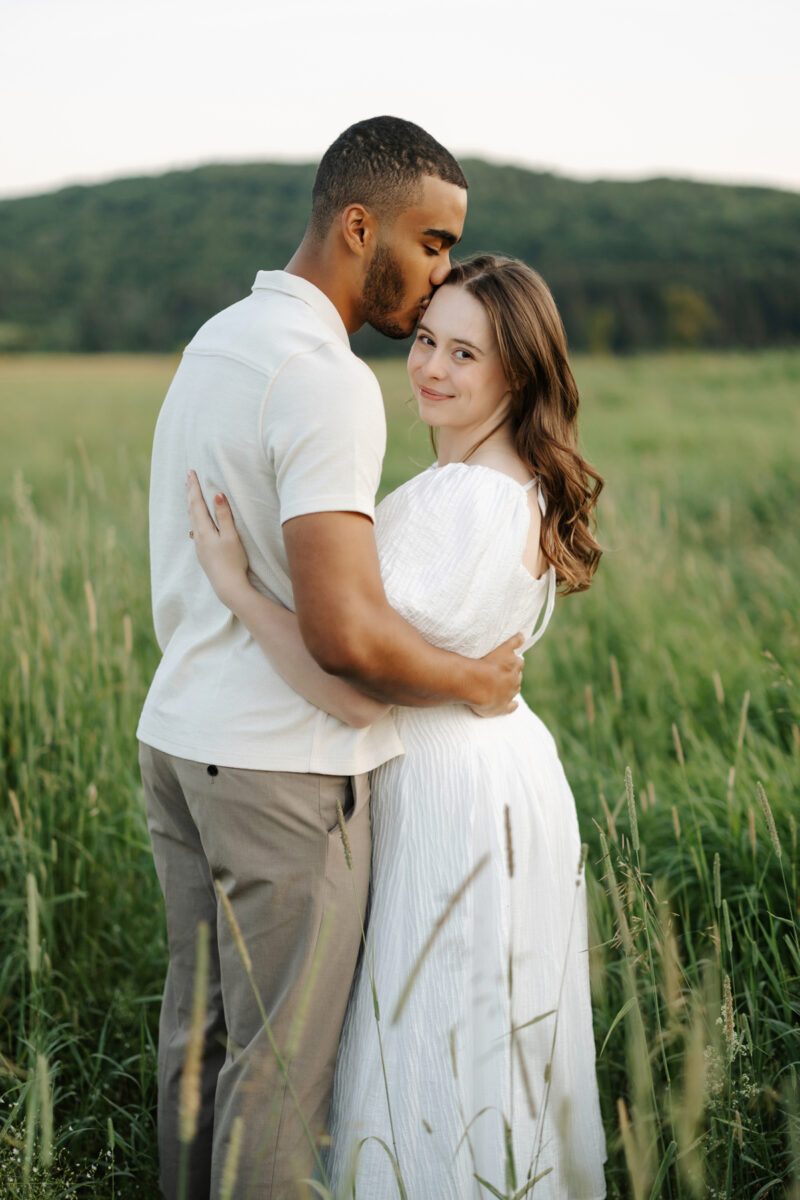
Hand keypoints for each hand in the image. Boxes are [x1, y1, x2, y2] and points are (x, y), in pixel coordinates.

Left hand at [186, 470, 249, 609]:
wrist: (227, 586)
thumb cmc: (233, 561)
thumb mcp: (231, 536)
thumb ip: (224, 515)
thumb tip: (217, 494)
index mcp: (204, 529)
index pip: (196, 503)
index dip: (194, 487)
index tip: (191, 472)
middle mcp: (197, 536)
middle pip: (191, 509)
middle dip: (190, 492)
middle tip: (188, 477)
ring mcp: (199, 545)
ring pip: (192, 519)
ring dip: (191, 505)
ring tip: (191, 495)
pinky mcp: (203, 552)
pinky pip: (195, 529)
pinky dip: (194, 518)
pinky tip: (196, 522)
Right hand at [469, 633, 524, 717]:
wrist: (477, 683)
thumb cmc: (487, 663)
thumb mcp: (502, 647)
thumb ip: (514, 641)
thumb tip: (523, 636)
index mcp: (515, 665)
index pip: (518, 662)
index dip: (513, 662)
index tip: (508, 661)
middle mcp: (515, 680)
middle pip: (517, 676)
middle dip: (512, 675)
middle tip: (502, 673)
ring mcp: (509, 695)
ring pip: (514, 690)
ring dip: (511, 687)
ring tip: (502, 686)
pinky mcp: (502, 707)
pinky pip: (511, 707)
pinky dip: (512, 705)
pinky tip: (514, 705)